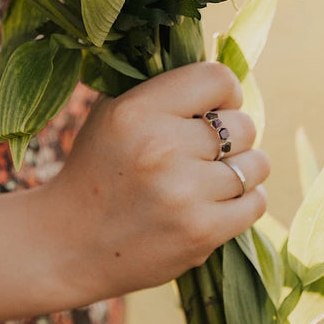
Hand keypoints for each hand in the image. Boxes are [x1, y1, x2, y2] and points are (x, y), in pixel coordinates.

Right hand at [40, 62, 269, 304]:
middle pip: (244, 125)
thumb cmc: (97, 169)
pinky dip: (243, 201)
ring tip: (213, 178)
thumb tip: (221, 79)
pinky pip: (256, 203)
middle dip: (233, 136)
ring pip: (256, 164)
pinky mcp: (200, 233)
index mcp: (138, 110)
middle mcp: (162, 148)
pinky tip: (217, 202)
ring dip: (242, 169)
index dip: (226, 92)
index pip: (217, 79)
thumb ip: (161, 90)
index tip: (214, 108)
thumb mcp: (111, 113)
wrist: (67, 244)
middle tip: (206, 151)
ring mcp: (183, 193)